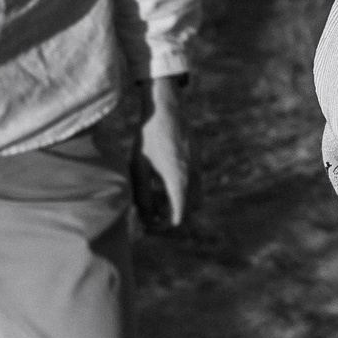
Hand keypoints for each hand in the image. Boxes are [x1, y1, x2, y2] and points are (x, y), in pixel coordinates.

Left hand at [137, 74, 194, 227]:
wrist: (166, 109)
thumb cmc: (149, 137)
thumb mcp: (140, 168)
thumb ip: (142, 196)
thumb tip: (146, 216)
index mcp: (179, 181)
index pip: (178, 219)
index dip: (162, 228)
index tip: (147, 225)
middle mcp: (193, 178)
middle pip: (189, 213)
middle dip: (170, 219)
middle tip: (150, 217)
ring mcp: (197, 169)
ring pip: (195, 201)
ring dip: (178, 207)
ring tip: (156, 201)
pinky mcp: (196, 162)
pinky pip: (194, 187)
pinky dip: (182, 194)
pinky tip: (161, 185)